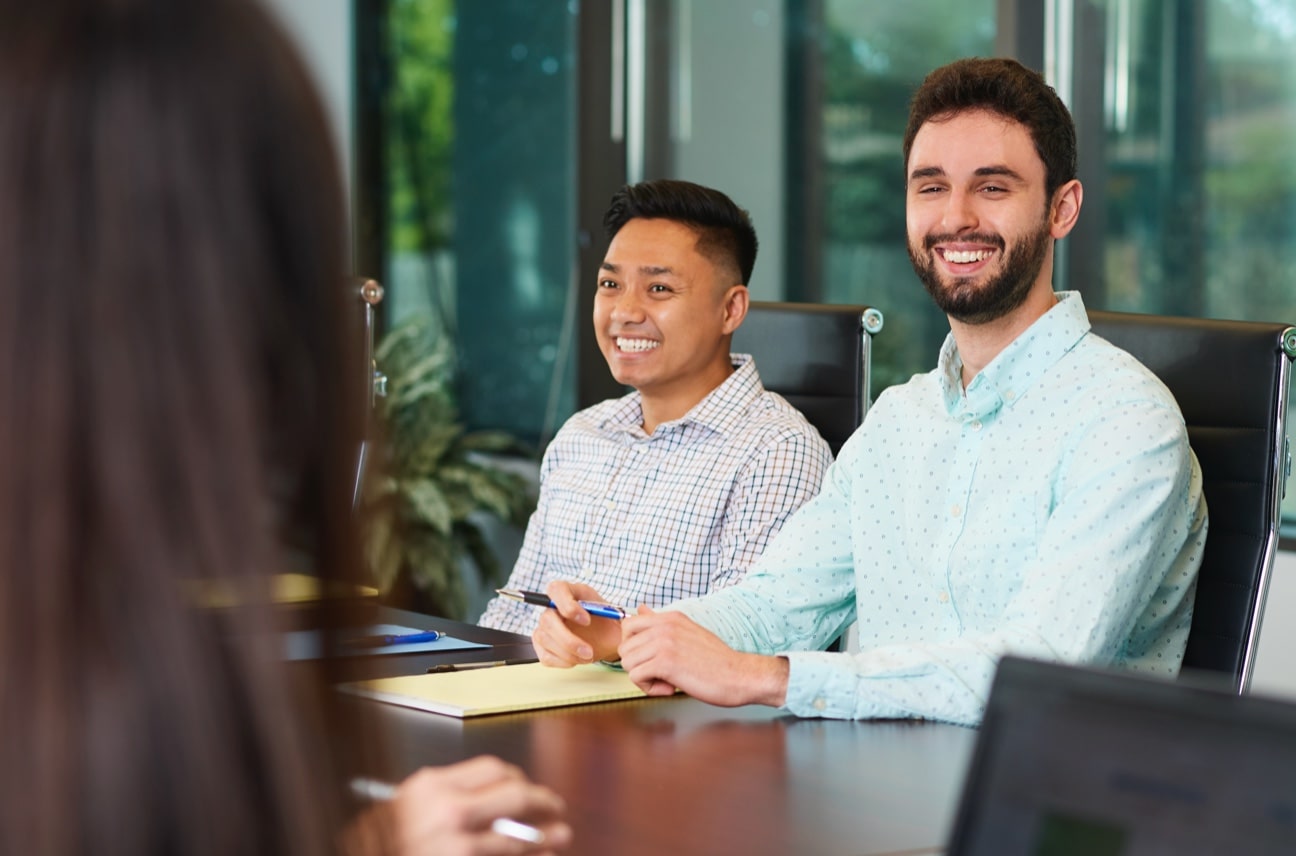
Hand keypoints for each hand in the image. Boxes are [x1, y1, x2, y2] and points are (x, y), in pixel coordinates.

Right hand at [354, 756, 571, 855]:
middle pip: (515, 796)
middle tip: (554, 806)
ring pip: (518, 836)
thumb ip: (441, 796)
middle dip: (542, 801)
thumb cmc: (375, 843)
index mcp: (431, 788)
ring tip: (560, 836)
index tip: (526, 784)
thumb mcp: (402, 807)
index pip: (493, 768)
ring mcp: (457, 848)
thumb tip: (486, 795)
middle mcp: (447, 814)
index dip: (517, 777)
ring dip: (545, 837)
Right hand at [530, 580, 622, 665]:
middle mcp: (551, 607)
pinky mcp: (542, 646)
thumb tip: (627, 617)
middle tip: (589, 651)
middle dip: (569, 639)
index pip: (556, 590)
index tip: (587, 620)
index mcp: (567, 591)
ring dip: (568, 653)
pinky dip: (563, 662)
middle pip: (548, 620)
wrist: (605, 637)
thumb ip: (614, 612)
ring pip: (545, 639)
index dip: (568, 606)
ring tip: (588, 656)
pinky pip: (546, 656)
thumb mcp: (613, 611)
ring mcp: (544, 627)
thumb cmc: (605, 620)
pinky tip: (577, 660)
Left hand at [619, 606, 789, 707]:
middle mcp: (665, 626)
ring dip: (644, 678)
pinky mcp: (665, 662)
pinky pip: (635, 677)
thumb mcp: (687, 632)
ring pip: (627, 663)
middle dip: (638, 665)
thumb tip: (641, 608)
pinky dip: (650, 689)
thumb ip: (661, 622)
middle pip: (624, 647)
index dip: (634, 647)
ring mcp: (664, 642)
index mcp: (670, 618)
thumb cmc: (716, 660)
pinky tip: (670, 688)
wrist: (739, 675)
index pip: (628, 625)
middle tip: (660, 673)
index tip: (651, 659)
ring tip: (667, 680)